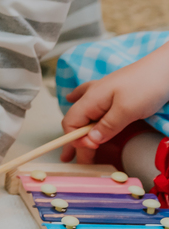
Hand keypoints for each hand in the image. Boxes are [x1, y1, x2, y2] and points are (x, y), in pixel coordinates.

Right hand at [58, 45, 168, 163]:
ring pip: (82, 114)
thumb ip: (107, 126)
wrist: (164, 68)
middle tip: (77, 161)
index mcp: (91, 99)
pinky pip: (88, 100)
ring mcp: (100, 93)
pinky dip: (80, 106)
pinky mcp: (111, 92)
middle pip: (76, 122)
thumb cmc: (146, 85)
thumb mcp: (127, 110)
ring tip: (69, 147)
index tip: (90, 150)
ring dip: (76, 131)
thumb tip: (90, 140)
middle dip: (74, 142)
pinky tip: (72, 98)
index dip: (76, 140)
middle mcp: (91, 96)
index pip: (71, 123)